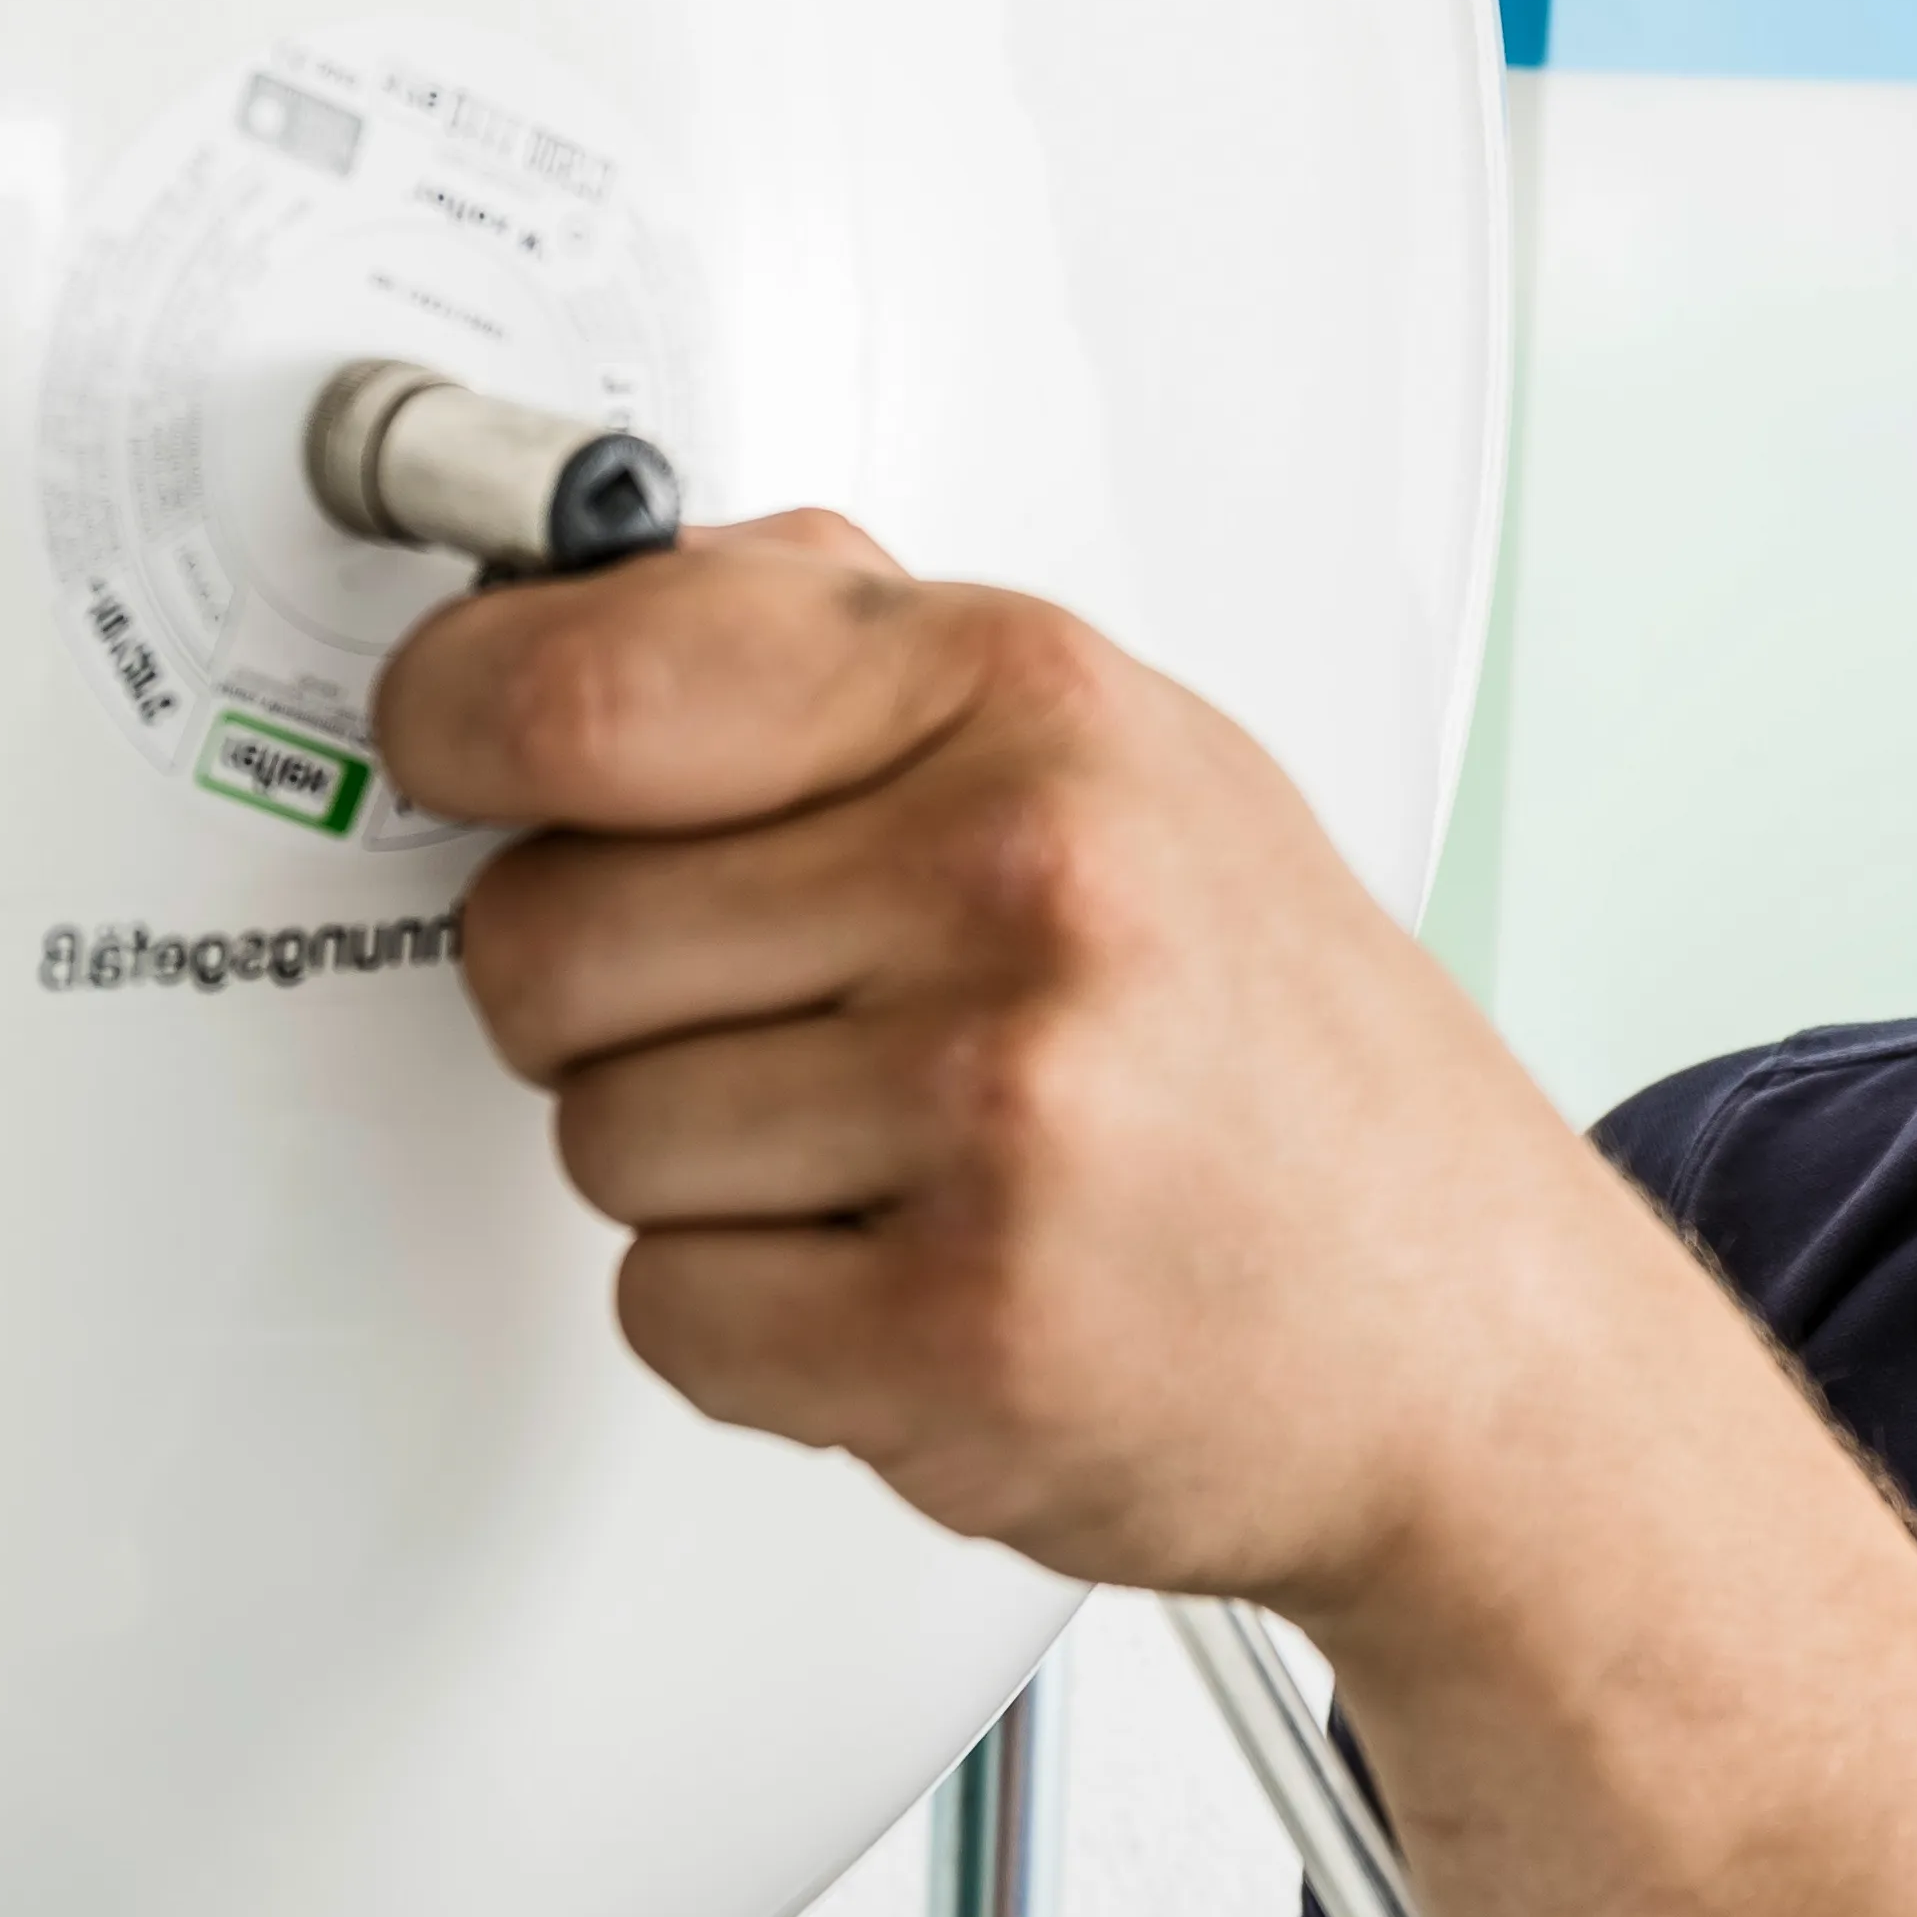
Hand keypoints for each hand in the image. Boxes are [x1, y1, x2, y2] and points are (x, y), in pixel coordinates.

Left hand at [368, 512, 1688, 1613]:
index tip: (449, 738)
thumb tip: (580, 583)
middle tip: (774, 1012)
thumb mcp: (1116, 755)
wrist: (1467, 1333)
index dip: (453, 720)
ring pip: (592, 1134)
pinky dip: (752, 1323)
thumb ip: (847, 646)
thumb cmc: (1280, 1049)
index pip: (580, 682)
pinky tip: (907, 1268)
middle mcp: (1019, 879)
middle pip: (537, 934)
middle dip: (607, 993)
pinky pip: (667, 1311)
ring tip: (891, 1153)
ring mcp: (998, 1107)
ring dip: (697, 1171)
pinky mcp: (960, 1331)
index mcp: (1027, 698)